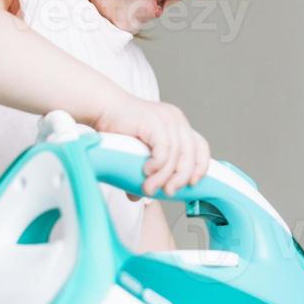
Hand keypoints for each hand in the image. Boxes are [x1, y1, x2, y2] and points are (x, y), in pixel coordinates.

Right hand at [94, 96, 210, 196]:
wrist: (102, 108)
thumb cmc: (117, 129)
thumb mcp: (138, 153)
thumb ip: (143, 172)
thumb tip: (139, 196)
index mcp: (178, 125)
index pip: (201, 146)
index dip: (200, 166)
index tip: (192, 184)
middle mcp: (176, 120)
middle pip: (192, 153)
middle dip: (182, 177)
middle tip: (169, 192)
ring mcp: (167, 119)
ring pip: (176, 155)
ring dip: (164, 176)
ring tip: (149, 188)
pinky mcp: (154, 121)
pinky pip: (164, 149)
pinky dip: (157, 165)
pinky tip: (146, 171)